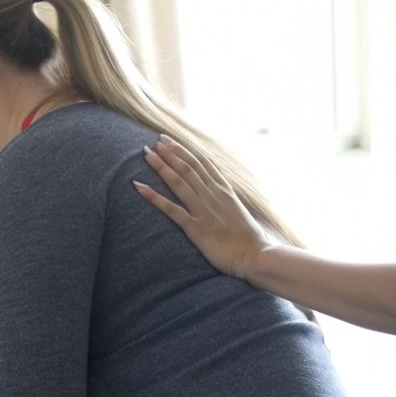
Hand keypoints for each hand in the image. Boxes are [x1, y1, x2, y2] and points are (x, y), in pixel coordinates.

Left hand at [135, 135, 267, 279]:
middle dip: (170, 153)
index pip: (202, 163)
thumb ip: (226, 199)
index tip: (169, 141)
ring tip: (147, 155)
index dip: (183, 150)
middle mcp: (213, 195)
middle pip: (188, 168)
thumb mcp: (238, 211)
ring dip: (162, 167)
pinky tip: (140, 187)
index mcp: (224, 190)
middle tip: (154, 142)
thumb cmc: (249, 239)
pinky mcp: (196, 228)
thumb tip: (219, 192)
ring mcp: (204, 210)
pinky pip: (172, 210)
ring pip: (179, 182)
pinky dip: (154, 197)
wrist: (255, 255)